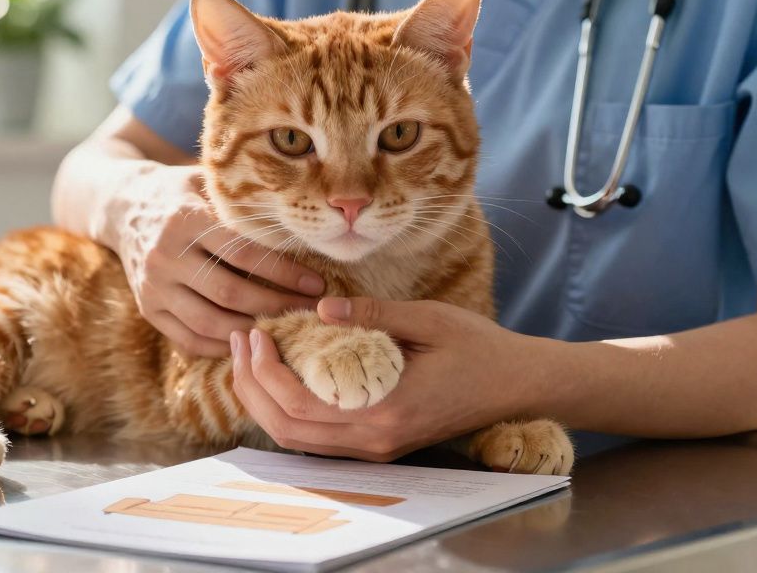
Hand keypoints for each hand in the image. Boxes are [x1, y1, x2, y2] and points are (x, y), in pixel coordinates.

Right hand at [113, 165, 323, 356]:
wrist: (121, 206)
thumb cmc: (178, 192)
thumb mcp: (205, 182)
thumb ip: (241, 200)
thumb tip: (299, 216)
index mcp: (185, 219)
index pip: (244, 253)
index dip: (284, 272)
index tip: (315, 283)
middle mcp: (165, 255)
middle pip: (230, 293)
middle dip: (276, 306)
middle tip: (308, 312)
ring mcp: (153, 287)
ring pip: (209, 322)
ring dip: (252, 331)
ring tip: (285, 330)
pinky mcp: (147, 309)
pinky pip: (188, 339)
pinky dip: (221, 347)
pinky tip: (250, 342)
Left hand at [230, 297, 544, 460]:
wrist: (518, 384)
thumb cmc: (479, 348)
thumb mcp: (428, 319)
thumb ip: (372, 315)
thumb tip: (319, 308)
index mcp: (386, 410)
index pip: (301, 406)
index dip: (265, 373)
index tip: (253, 334)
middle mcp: (376, 439)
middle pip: (288, 430)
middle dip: (252, 386)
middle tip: (239, 341)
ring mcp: (377, 447)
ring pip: (298, 441)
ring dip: (265, 401)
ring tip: (249, 358)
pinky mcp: (379, 443)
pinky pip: (319, 439)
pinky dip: (288, 411)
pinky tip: (280, 376)